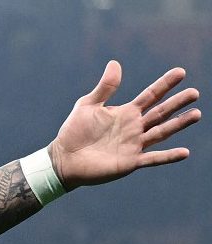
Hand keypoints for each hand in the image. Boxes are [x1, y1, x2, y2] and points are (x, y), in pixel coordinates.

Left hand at [50, 61, 199, 189]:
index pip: (151, 95)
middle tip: (194, 93)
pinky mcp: (130, 162)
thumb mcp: (87, 105)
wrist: (64, 159)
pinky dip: (168, 156)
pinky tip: (184, 152)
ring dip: (178, 124)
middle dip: (177, 103)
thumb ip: (104, 87)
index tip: (181, 72)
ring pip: (161, 132)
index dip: (165, 84)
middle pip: (161, 113)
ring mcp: (134, 145)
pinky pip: (153, 159)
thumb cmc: (74, 132)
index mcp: (126, 113)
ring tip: (197, 114)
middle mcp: (135, 128)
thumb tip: (115, 63)